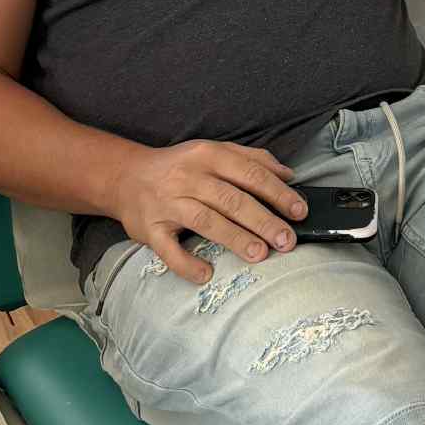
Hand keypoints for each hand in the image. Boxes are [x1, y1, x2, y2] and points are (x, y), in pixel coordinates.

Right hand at [111, 141, 308, 283]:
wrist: (125, 176)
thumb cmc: (179, 167)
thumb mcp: (213, 151)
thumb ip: (252, 159)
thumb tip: (289, 175)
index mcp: (207, 155)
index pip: (249, 173)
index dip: (277, 192)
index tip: (299, 211)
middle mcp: (188, 177)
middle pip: (231, 199)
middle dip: (263, 220)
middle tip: (287, 240)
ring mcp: (167, 203)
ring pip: (206, 221)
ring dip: (235, 238)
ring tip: (260, 253)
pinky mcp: (150, 228)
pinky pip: (168, 249)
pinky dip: (186, 263)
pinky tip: (206, 273)